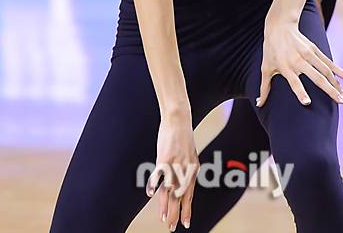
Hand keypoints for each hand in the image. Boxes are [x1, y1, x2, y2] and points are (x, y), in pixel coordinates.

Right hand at [146, 111, 198, 230]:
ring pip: (169, 190)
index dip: (187, 209)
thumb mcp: (190, 154)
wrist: (179, 119)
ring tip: (164, 219)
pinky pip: (157, 175)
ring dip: (166, 205)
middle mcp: (185, 169)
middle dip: (177, 213)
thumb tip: (184, 182)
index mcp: (193, 169)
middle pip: (180, 196)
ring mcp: (174, 165)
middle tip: (173, 227)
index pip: (190, 194)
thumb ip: (187, 169)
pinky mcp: (164, 159)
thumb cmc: (183, 136)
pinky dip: (152, 185)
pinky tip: (149, 194)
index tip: (186, 223)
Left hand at [257, 12, 342, 107]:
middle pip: (316, 77)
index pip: (293, 82)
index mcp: (285, 67)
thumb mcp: (265, 68)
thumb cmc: (270, 50)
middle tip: (341, 102)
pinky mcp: (314, 48)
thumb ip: (264, 87)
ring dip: (336, 83)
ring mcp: (307, 54)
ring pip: (325, 70)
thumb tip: (258, 104)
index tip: (307, 102)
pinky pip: (327, 60)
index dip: (299, 92)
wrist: (279, 26)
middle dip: (329, 90)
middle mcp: (298, 61)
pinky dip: (336, 68)